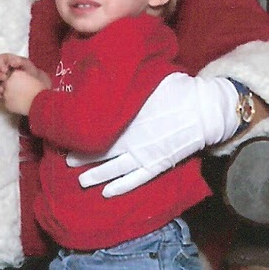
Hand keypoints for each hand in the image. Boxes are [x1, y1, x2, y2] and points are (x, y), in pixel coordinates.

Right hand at [0, 53, 48, 114]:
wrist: (39, 94)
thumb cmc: (35, 78)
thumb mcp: (29, 66)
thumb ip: (20, 61)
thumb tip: (12, 62)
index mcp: (10, 65)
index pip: (0, 60)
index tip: (5, 69)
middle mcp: (4, 73)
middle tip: (4, 78)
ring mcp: (2, 84)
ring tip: (2, 90)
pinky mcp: (2, 94)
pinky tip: (1, 96)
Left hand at [68, 72, 250, 196]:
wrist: (204, 110)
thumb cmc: (177, 90)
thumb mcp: (147, 80)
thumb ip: (126, 85)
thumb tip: (108, 75)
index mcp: (125, 118)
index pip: (95, 131)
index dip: (79, 136)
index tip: (64, 138)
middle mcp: (130, 140)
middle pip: (100, 152)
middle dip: (81, 158)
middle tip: (64, 161)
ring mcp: (144, 155)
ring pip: (113, 170)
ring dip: (95, 176)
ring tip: (80, 181)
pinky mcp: (157, 165)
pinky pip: (135, 180)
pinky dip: (120, 188)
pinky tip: (107, 193)